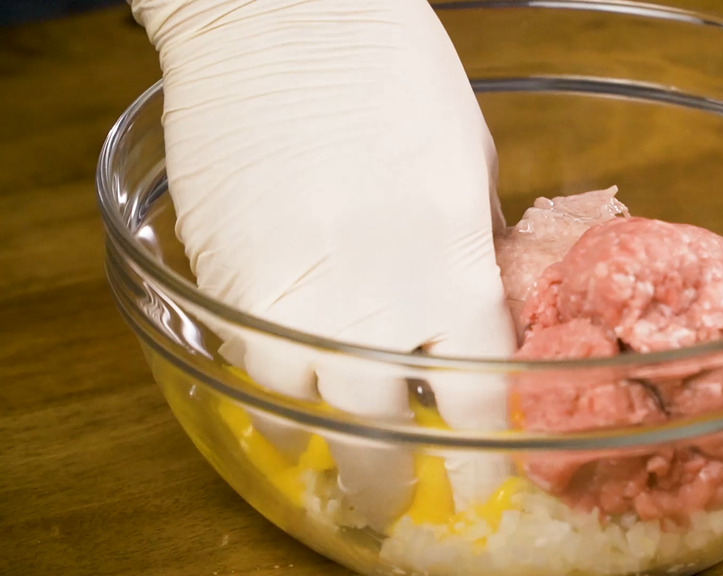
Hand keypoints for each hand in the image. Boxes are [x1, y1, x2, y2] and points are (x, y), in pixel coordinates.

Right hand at [130, 0, 516, 527]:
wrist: (284, 20)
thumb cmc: (396, 73)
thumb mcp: (468, 163)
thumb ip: (469, 251)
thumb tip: (469, 309)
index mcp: (453, 267)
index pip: (478, 395)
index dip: (481, 452)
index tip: (479, 486)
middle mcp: (376, 300)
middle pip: (385, 431)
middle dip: (391, 478)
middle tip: (393, 497)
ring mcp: (294, 295)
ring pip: (305, 415)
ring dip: (322, 445)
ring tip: (331, 456)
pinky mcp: (228, 279)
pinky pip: (249, 369)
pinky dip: (269, 399)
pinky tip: (283, 403)